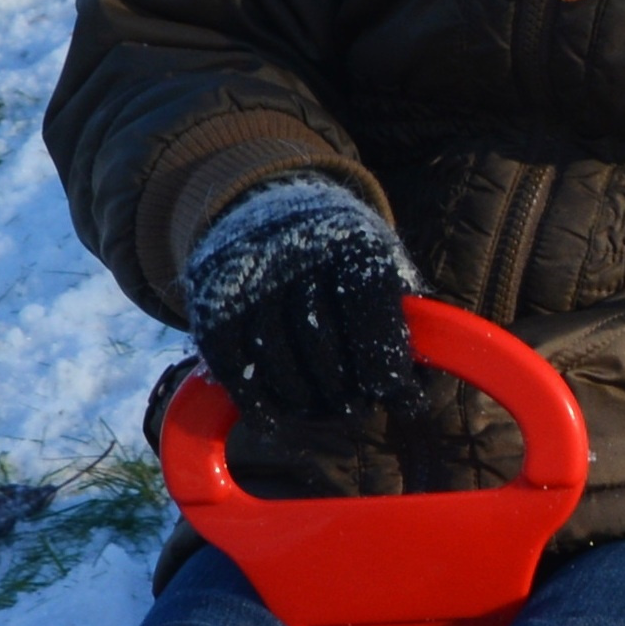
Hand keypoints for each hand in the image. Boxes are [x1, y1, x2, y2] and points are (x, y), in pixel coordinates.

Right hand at [184, 179, 421, 423]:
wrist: (266, 203)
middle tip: (359, 407)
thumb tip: (411, 394)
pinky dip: (257, 405)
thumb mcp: (379, 259)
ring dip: (307, 403)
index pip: (369, 310)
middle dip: (347, 390)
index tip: (398, 396)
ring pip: (278, 364)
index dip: (385, 365)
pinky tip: (277, 422)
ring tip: (326, 410)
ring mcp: (248, 280)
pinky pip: (234, 369)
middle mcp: (294, 253)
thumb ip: (400, 319)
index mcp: (348, 239)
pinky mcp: (212, 304)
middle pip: (322, 345)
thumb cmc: (338, 250)